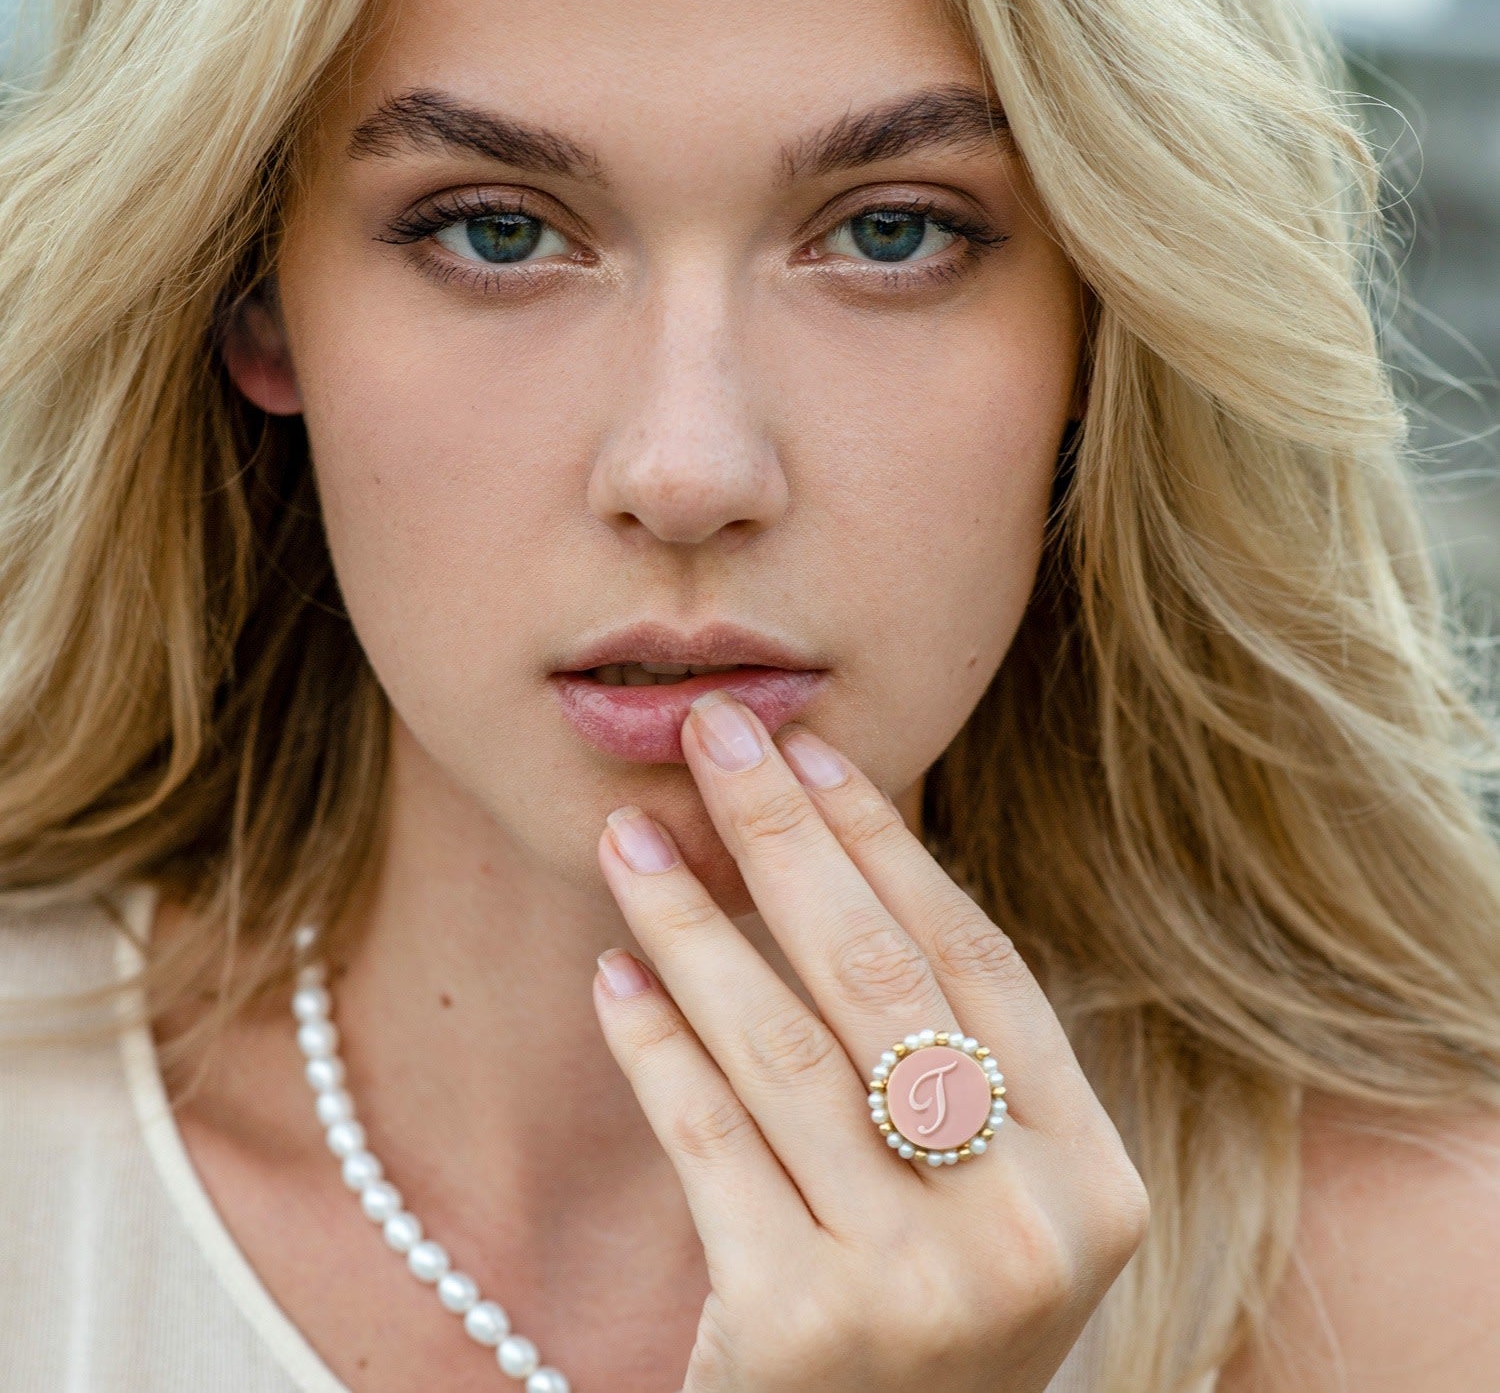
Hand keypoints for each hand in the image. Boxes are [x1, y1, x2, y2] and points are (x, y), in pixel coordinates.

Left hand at [592, 688, 1149, 1392]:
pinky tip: (612, 973)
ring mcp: (920, 1286)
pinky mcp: (800, 1330)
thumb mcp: (976, 1202)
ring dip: (692, 923)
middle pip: (883, 979)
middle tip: (713, 736)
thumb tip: (827, 854)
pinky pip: (707, 1139)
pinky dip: (653, 1045)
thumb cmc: (917, 1324)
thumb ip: (941, 1064)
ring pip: (782, 1048)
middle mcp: (1027, 1228)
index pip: (978, 963)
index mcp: (1092, 1178)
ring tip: (627, 840)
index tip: (813, 755)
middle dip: (784, 837)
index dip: (889, 848)